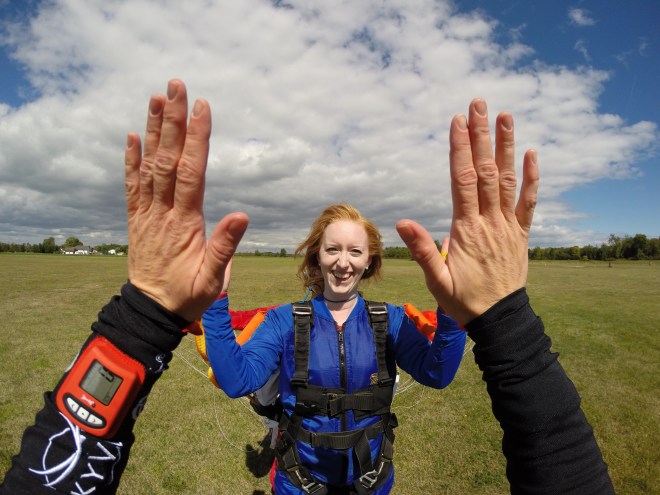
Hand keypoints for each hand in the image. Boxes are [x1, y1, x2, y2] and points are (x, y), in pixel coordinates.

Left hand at [124, 80, 248, 320]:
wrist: (150, 311)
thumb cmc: (186, 296)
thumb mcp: (212, 280)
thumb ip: (225, 247)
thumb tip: (241, 215)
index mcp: (185, 223)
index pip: (191, 172)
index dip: (197, 138)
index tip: (202, 107)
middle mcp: (163, 212)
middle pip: (168, 159)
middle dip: (173, 121)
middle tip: (176, 86)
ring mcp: (147, 214)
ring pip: (149, 166)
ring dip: (154, 131)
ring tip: (156, 99)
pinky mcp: (138, 219)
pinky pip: (132, 185)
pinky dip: (131, 159)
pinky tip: (133, 136)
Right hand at [396, 99, 538, 324]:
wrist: (500, 320)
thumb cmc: (464, 301)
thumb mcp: (436, 281)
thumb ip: (422, 250)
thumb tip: (402, 221)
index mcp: (466, 229)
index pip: (462, 181)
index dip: (460, 149)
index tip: (458, 122)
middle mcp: (489, 221)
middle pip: (485, 171)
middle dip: (481, 136)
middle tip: (479, 104)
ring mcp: (508, 225)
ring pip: (507, 179)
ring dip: (506, 146)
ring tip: (505, 116)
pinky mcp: (520, 233)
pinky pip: (529, 201)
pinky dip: (532, 177)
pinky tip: (532, 153)